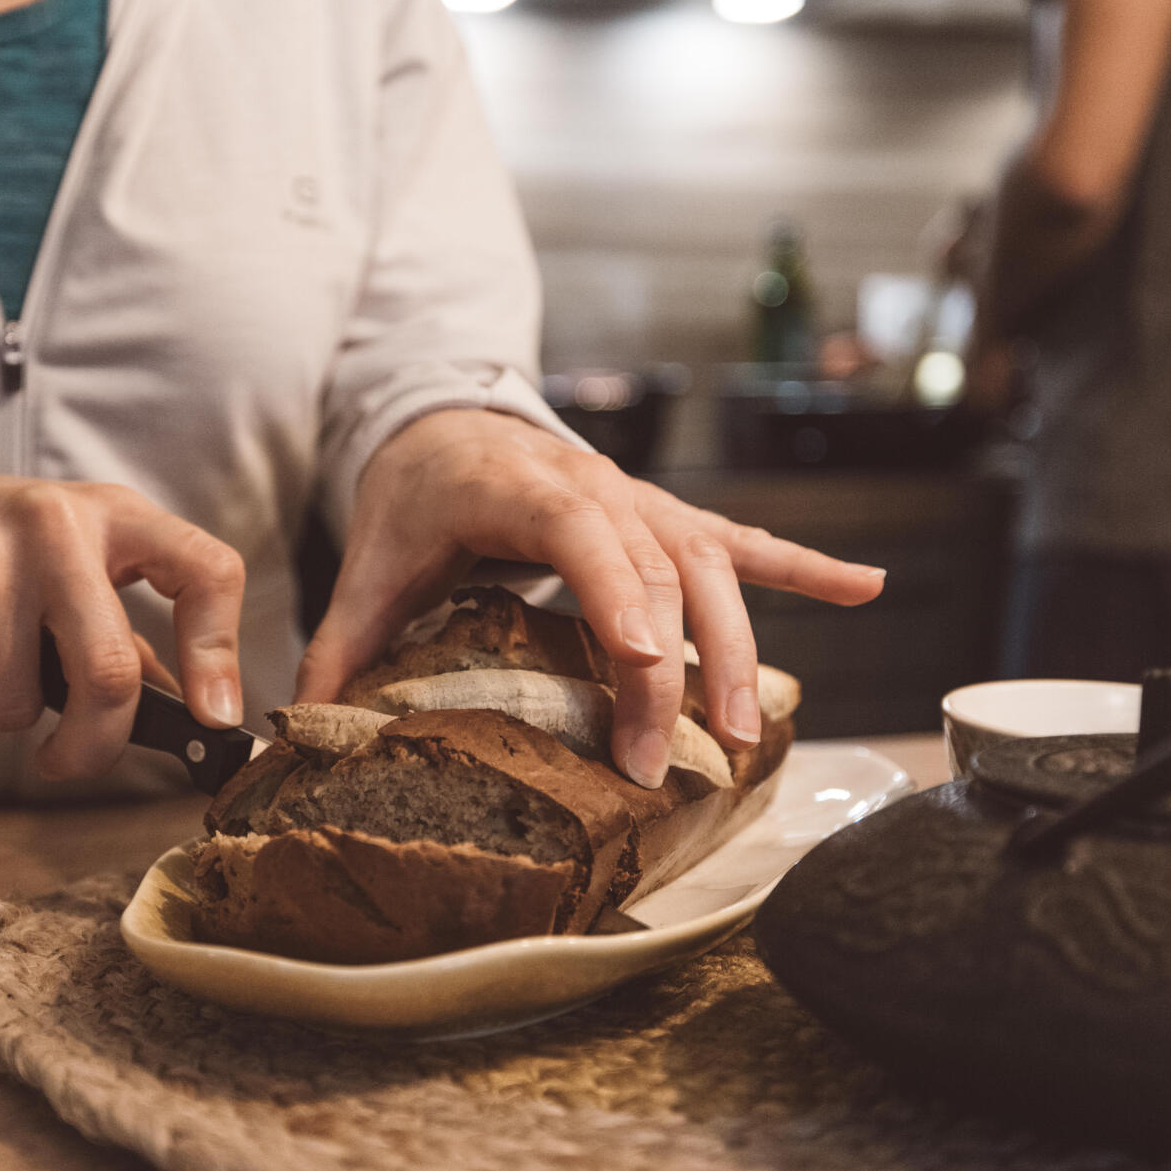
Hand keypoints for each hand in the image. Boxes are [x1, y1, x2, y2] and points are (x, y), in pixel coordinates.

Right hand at [0, 468, 244, 779]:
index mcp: (118, 515)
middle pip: (108, 671)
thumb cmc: (18, 557)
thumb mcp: (90, 565)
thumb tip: (197, 724)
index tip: (214, 719)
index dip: (219, 656)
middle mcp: (54, 526)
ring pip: (20, 704)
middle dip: (98, 743)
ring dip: (12, 714)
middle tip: (77, 758)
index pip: (206, 571)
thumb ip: (138, 639)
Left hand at [295, 411, 884, 787]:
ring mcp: (641, 497)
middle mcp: (596, 483)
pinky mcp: (667, 515)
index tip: (646, 673)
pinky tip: (866, 590)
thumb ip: (346, 642)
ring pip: (713, 562)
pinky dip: (805, 567)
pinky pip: (745, 539)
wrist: (447, 417)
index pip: (583, 534)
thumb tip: (304, 727)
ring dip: (739, 644)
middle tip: (682, 753)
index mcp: (520, 484)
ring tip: (749, 728)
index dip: (620, 600)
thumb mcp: (373, 561)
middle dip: (680, 664)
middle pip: (661, 567)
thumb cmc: (416, 492)